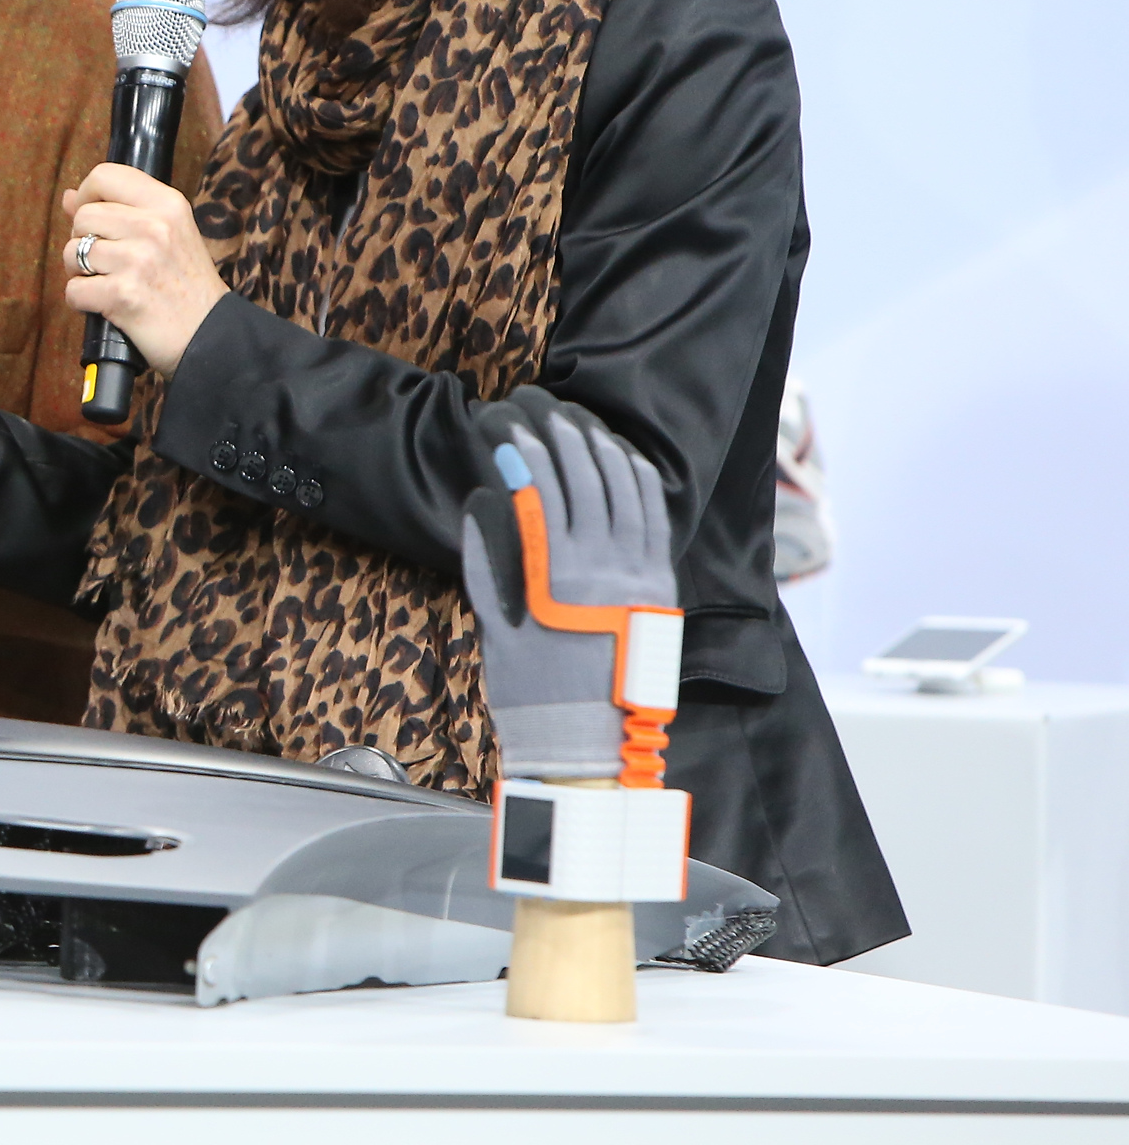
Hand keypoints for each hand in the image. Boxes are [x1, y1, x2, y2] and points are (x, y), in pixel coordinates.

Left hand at [61, 163, 227, 374]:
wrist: (210, 335)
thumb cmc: (186, 285)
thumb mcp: (168, 234)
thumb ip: (121, 210)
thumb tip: (71, 197)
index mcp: (168, 204)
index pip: (105, 175)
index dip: (88, 194)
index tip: (92, 215)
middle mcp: (154, 226)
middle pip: (82, 216)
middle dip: (83, 240)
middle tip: (106, 261)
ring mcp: (137, 261)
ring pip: (72, 252)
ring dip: (81, 272)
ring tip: (107, 282)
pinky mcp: (122, 295)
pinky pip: (74, 290)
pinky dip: (82, 302)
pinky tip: (106, 304)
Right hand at [460, 387, 682, 782]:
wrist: (583, 741)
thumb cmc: (529, 689)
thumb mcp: (495, 625)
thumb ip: (489, 559)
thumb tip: (486, 498)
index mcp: (560, 579)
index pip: (542, 489)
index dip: (522, 446)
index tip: (501, 419)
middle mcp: (607, 569)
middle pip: (586, 476)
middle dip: (558, 431)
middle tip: (534, 402)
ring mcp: (641, 573)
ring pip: (626, 487)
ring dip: (599, 444)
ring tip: (573, 417)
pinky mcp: (660, 583)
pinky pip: (654, 514)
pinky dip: (636, 476)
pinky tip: (618, 454)